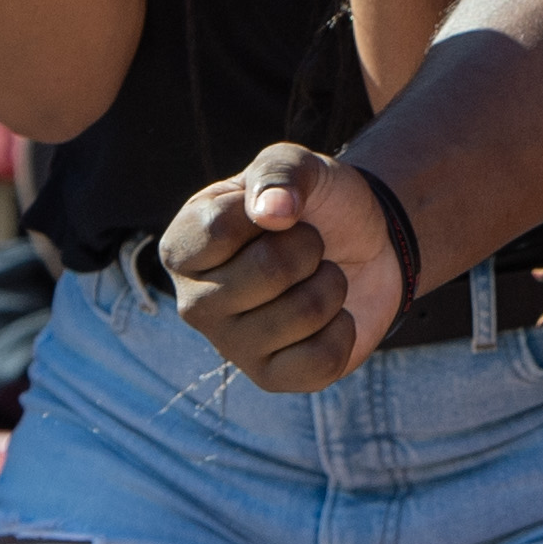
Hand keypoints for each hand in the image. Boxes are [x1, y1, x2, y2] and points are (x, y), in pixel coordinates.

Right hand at [160, 141, 406, 388]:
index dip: (273, 209)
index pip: (221, 228)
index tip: (279, 208)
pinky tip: (330, 315)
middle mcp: (193, 303)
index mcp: (182, 247)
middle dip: (310, 246)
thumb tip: (272, 212)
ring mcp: (230, 346)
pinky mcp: (270, 378)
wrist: (360, 244)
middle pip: (268, 271)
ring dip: (332, 283)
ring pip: (304, 312)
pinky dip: (344, 327)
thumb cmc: (313, 203)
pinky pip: (322, 359)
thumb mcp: (296, 164)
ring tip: (318, 275)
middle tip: (308, 245)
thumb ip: (279, 172)